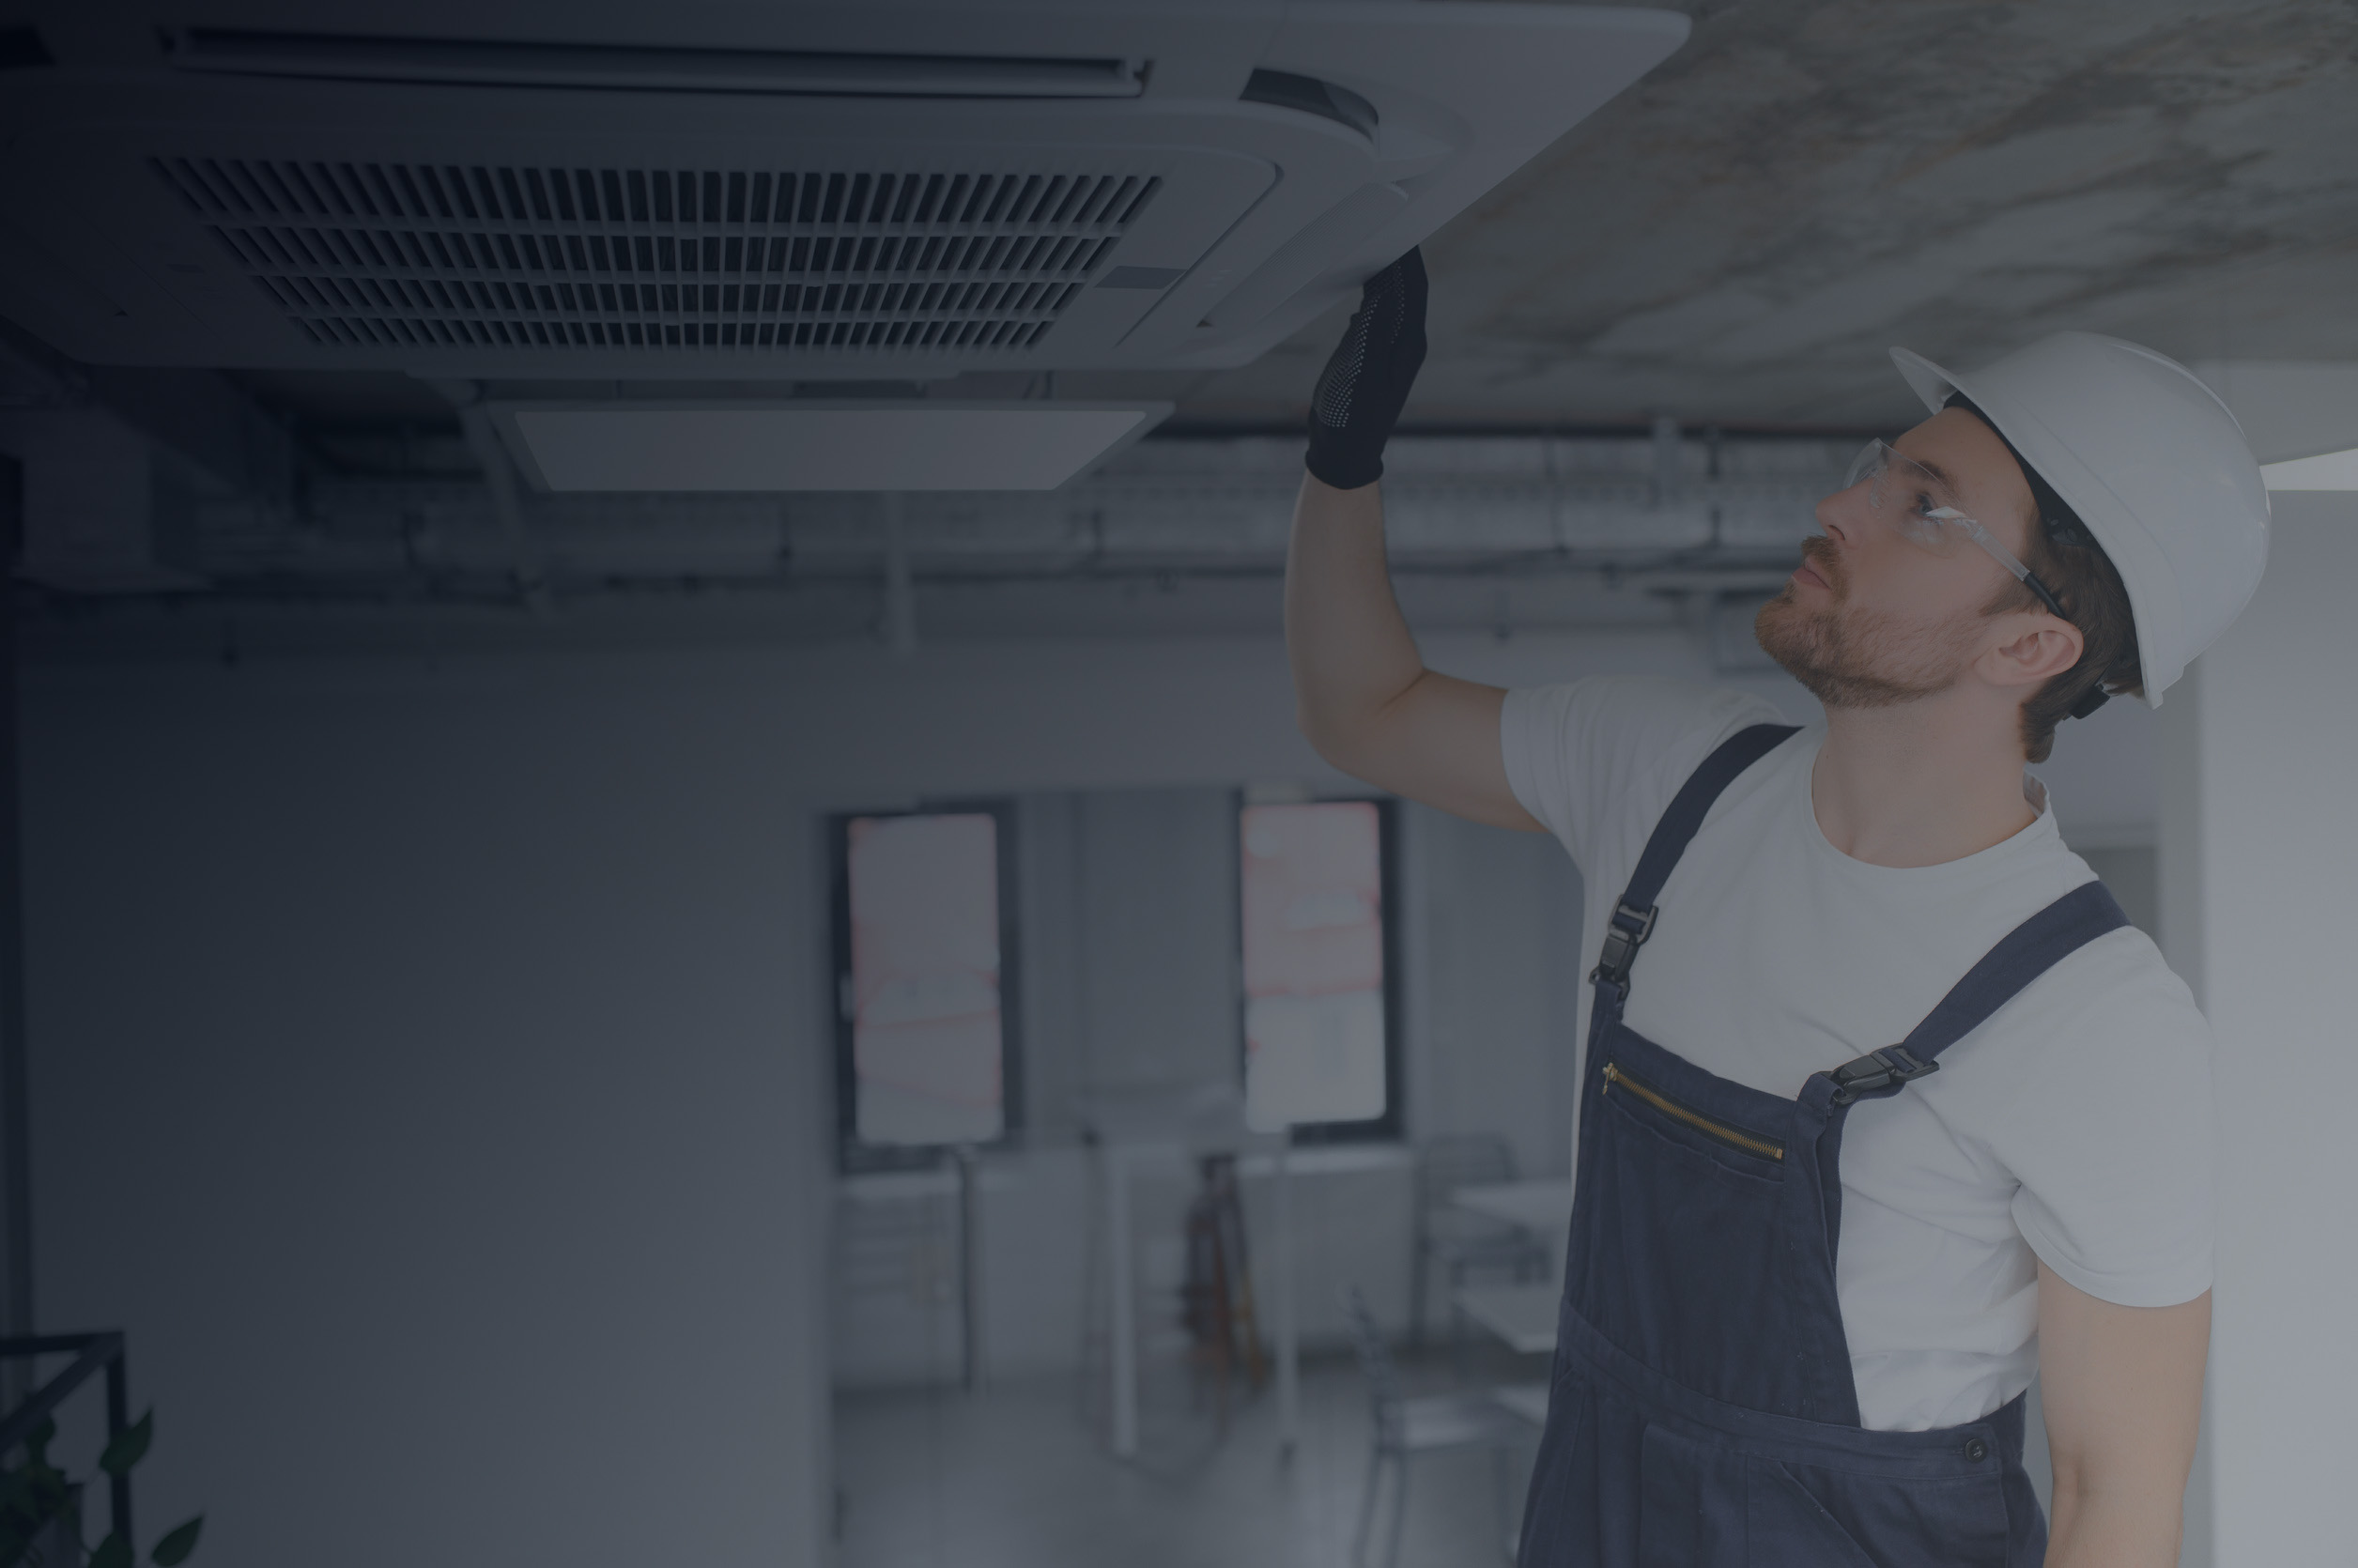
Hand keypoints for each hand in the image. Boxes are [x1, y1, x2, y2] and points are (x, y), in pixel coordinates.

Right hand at [1304, 249, 1427, 489]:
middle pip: (1406, 287)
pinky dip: (1371, 292)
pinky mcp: (1370, 354)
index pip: (1413, 287)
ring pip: (1392, 298)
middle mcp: (1403, 342)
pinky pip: (1376, 312)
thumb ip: (1370, 335)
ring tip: (1379, 244)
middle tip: (1392, 222)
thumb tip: (1380, 295)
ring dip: (1386, 272)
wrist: (1343, 452)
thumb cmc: (1352, 419)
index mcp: (1407, 344)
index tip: (1404, 226)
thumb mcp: (1362, 375)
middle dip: (1401, 257)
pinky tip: (1364, 282)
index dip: (1409, 256)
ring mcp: (1387, 348)